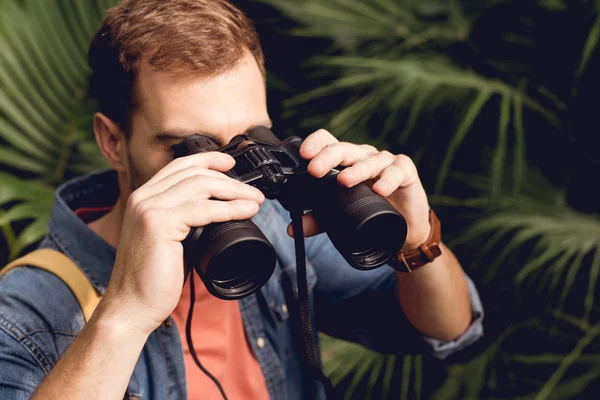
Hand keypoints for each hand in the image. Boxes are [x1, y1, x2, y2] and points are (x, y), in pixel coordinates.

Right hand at [100, 152, 264, 334]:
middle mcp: (143, 197)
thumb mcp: (171, 239)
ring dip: (234, 191)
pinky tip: (246, 212)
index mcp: (143, 197)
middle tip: (253, 191)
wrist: (132, 306)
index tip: (231, 163)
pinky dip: (230, 209)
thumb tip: (219, 211)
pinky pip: (203, 209)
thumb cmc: (153, 278)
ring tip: (256, 201)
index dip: (208, 160)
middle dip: (229, 178)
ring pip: (201, 185)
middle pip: (193, 172)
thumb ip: (186, 220)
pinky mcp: (159, 224)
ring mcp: (149, 208)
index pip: (179, 166)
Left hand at [288, 129, 430, 250]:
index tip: (304, 155)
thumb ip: (318, 219)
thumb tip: (292, 229)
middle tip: (315, 170)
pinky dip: (388, 180)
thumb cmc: (371, 211)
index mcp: (345, 162)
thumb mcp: (340, 217)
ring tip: (344, 181)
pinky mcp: (405, 171)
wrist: (404, 227)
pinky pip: (396, 171)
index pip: (328, 142)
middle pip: (344, 149)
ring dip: (357, 170)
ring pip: (369, 160)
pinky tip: (380, 189)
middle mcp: (362, 157)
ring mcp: (384, 162)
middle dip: (328, 157)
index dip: (315, 144)